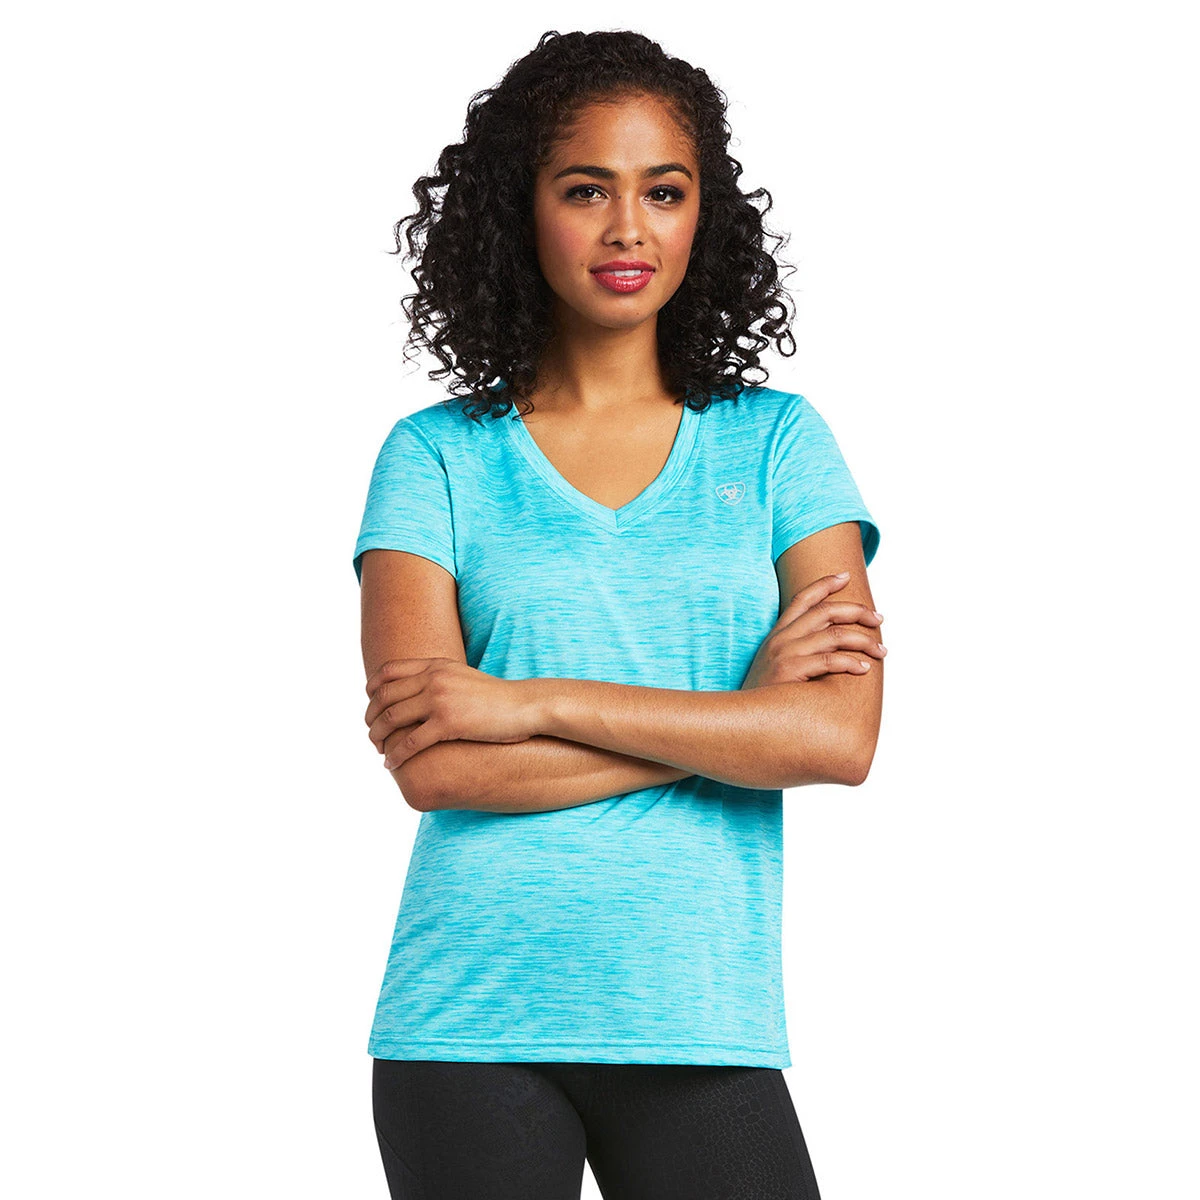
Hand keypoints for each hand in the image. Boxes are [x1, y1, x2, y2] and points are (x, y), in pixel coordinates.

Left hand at [364, 658, 537, 769]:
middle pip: (384, 696)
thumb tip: (418, 693)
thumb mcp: (462, 678)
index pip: (388, 672)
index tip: (370, 706)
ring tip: (379, 750)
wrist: (525, 706)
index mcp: (436, 665)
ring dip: (378, 737)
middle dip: (372, 718)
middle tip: (373, 734)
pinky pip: (411, 741)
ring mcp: (440, 699)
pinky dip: (396, 755)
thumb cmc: (496, 698)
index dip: (372, 690)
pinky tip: (391, 764)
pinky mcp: (449, 722)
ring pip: (392, 719)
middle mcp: (434, 678)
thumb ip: (438, 679)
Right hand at [742, 571, 885, 688]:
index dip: (825, 584)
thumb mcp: (775, 666)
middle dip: (857, 611)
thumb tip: (832, 645)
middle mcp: (781, 639)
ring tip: (880, 650)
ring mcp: (784, 653)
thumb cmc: (766, 698)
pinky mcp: (789, 671)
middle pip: (825, 612)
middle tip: (878, 618)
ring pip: (834, 635)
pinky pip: (829, 660)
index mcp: (777, 634)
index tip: (846, 576)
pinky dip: (851, 663)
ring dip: (863, 641)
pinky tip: (864, 668)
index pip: (802, 599)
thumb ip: (798, 652)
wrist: (742, 720)